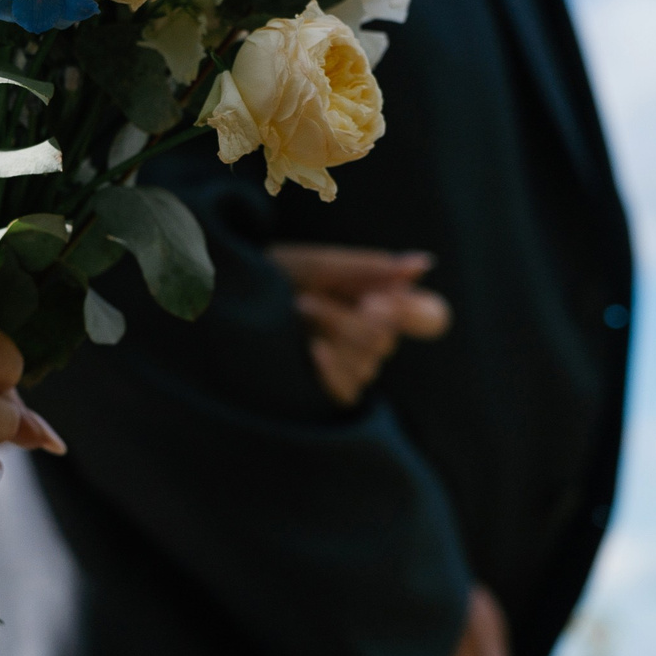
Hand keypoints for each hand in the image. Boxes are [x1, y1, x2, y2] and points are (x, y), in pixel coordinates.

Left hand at [269, 245, 451, 405]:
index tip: (372, 300)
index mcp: (379, 300)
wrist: (225, 301)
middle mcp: (372, 335)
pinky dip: (332, 369)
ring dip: (330, 335)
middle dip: (346, 318)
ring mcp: (353, 365)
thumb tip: (424, 263)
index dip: (409, 312)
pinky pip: (349, 391)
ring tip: (295, 313)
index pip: (430, 317)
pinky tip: (310, 352)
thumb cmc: (274, 276)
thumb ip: (369, 269)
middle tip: (308, 301)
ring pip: (368, 364)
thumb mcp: (318, 266)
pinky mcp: (330, 390)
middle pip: (386, 339)